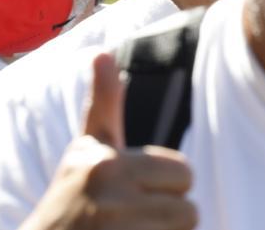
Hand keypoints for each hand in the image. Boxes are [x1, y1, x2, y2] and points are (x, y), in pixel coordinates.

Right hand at [20, 53, 196, 229]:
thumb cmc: (75, 197)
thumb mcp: (88, 148)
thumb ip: (104, 102)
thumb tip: (101, 51)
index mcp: (106, 161)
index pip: (183, 172)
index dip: (166, 186)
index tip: (133, 191)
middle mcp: (108, 193)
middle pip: (189, 209)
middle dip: (169, 216)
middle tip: (134, 218)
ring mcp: (114, 228)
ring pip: (184, 229)